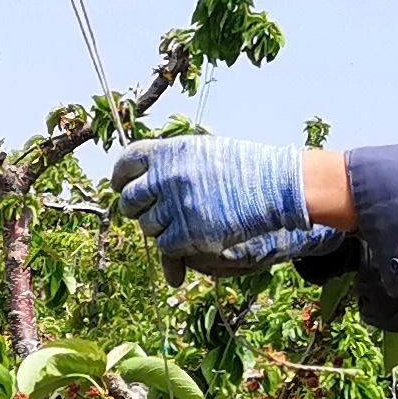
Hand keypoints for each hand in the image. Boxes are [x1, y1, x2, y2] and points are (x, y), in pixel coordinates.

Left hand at [109, 137, 317, 264]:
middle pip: (130, 199)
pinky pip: (166, 246)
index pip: (127, 162)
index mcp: (169, 151)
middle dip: (137, 208)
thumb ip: (170, 164)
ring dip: (161, 227)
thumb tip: (136, 181)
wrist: (276, 187)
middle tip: (150, 211)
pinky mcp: (189, 234)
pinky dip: (176, 247)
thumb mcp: (203, 152)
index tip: (122, 186)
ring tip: (184, 221)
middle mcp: (167, 177)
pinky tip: (193, 238)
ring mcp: (176, 206)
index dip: (121, 177)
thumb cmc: (243, 169)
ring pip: (148, 226)